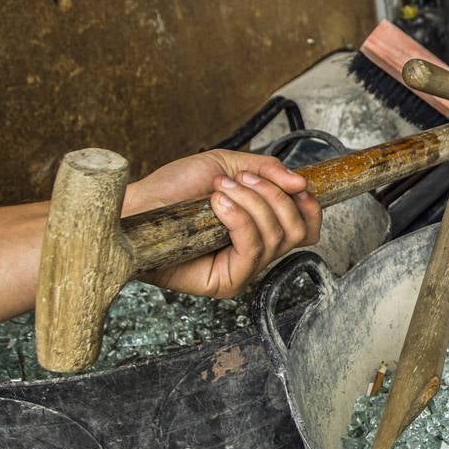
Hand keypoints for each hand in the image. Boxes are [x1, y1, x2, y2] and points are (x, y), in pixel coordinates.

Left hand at [123, 150, 321, 298]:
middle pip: (297, 231)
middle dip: (274, 197)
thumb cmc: (174, 188)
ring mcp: (243, 270)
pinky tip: (219, 205)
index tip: (297, 185)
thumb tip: (301, 183)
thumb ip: (267, 170)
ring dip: (252, 203)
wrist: (139, 205)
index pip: (307, 228)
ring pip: (277, 238)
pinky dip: (240, 220)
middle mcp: (257, 252)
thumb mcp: (228, 166)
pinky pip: (253, 250)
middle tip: (242, 180)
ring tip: (220, 190)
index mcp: (262, 228)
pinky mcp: (226, 283)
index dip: (310, 207)